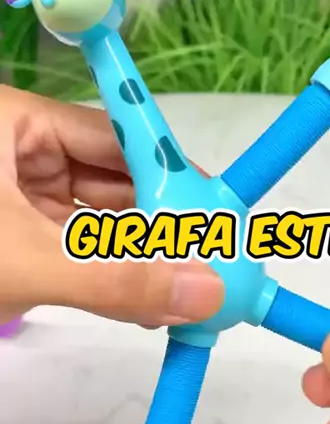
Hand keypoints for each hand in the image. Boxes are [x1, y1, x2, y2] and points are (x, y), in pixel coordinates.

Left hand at [0, 84, 222, 325]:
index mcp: (19, 124)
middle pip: (112, 180)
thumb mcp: (27, 263)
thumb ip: (115, 279)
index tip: (216, 205)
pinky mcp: (20, 237)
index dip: (168, 170)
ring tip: (192, 285)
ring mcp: (21, 196)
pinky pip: (77, 249)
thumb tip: (206, 292)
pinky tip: (152, 299)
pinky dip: (112, 275)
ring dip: (141, 256)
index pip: (114, 136)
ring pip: (97, 220)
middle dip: (161, 222)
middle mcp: (24, 152)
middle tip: (212, 255)